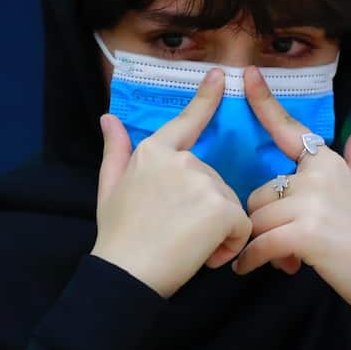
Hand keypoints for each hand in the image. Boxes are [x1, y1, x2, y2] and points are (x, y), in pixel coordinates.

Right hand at [92, 69, 252, 297]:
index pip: (187, 121)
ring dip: (216, 229)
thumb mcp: (110, 188)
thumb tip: (109, 118)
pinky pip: (241, 225)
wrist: (125, 274)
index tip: (223, 75)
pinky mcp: (222, 207)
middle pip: (213, 179)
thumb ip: (116, 151)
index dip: (207, 97)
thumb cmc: (117, 235)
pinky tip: (205, 256)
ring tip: (186, 246)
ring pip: (228, 203)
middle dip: (203, 208)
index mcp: (154, 151)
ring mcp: (203, 181)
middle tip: (174, 232)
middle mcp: (181, 160)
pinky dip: (230, 245)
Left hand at [233, 66, 350, 309]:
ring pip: (256, 220)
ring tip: (286, 260)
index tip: (247, 74)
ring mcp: (312, 202)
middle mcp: (318, 176)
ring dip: (261, 245)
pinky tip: (250, 269)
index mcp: (328, 162)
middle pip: (258, 194)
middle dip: (264, 222)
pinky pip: (260, 242)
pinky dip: (252, 259)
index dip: (264, 102)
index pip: (289, 129)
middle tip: (285, 246)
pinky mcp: (306, 233)